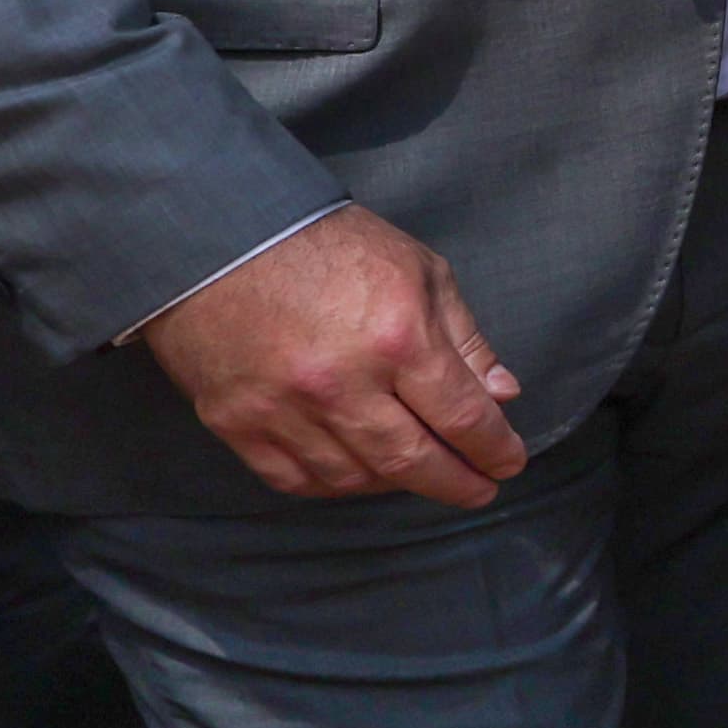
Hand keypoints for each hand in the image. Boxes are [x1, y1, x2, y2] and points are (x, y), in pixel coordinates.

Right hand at [136, 203, 526, 505]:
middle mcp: (341, 384)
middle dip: (457, 483)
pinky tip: (360, 472)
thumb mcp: (420, 272)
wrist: (219, 237)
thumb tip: (501, 396)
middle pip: (413, 462)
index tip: (508, 463)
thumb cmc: (329, 247)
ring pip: (355, 479)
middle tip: (478, 489)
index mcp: (397, 338)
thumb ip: (465, 340)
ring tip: (420, 473)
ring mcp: (282, 409)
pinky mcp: (236, 423)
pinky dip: (335, 484)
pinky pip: (296, 480)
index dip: (493, 449)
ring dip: (397, 484)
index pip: (462, 418)